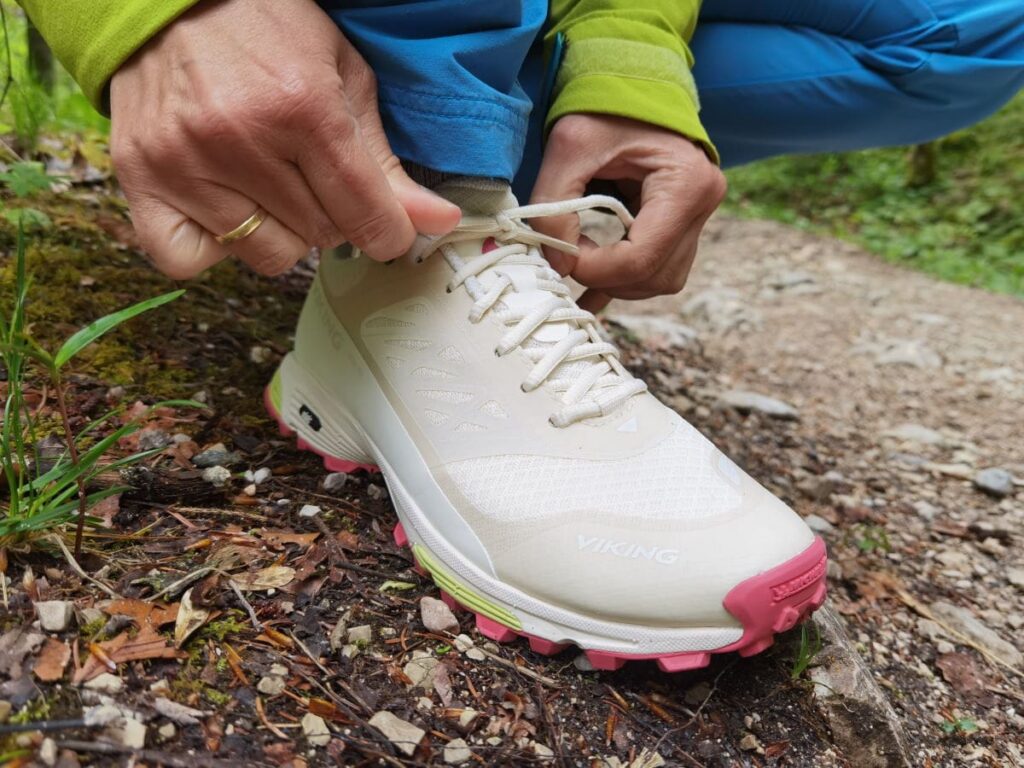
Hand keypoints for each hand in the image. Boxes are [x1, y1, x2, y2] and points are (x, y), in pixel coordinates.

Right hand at [110, 0, 459, 278]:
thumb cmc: (265, 30)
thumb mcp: (344, 76)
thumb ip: (386, 161)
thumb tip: (439, 222)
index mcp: (302, 106)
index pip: (367, 217)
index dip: (390, 232)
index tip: (387, 225)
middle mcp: (239, 140)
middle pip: (321, 239)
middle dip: (332, 216)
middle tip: (310, 171)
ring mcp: (183, 163)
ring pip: (267, 255)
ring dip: (281, 231)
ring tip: (266, 181)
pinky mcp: (140, 180)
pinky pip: (189, 261)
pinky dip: (214, 246)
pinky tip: (223, 207)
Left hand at [530, 115, 725, 312]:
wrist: (629, 83)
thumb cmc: (604, 105)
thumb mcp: (570, 145)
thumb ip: (554, 203)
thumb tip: (557, 262)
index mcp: (686, 183)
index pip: (643, 257)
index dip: (598, 270)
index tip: (562, 256)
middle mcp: (704, 204)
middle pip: (655, 276)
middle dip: (607, 278)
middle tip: (567, 259)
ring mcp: (699, 216)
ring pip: (661, 280)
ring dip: (618, 281)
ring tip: (580, 263)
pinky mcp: (684, 224)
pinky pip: (660, 269)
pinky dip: (625, 280)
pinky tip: (592, 289)